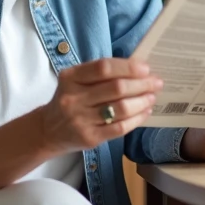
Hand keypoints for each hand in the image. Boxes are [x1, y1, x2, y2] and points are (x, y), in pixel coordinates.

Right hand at [36, 58, 162, 155]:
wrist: (48, 130)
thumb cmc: (68, 100)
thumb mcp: (75, 81)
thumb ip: (99, 74)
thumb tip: (137, 68)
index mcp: (70, 78)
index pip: (104, 68)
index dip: (128, 67)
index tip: (146, 68)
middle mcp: (73, 98)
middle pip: (116, 88)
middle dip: (141, 84)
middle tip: (157, 82)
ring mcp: (81, 119)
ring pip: (121, 109)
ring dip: (142, 101)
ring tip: (152, 97)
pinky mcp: (90, 138)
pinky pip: (120, 127)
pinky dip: (137, 119)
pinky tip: (145, 112)